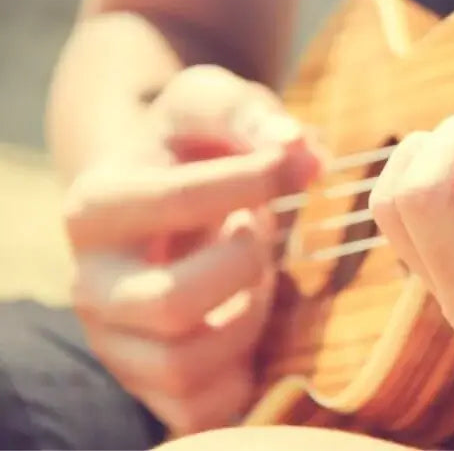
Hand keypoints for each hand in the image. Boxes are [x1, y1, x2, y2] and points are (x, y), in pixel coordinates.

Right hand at [64, 65, 322, 433]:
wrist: (168, 200)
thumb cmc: (194, 149)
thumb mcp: (212, 107)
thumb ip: (251, 115)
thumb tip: (303, 153)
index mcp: (94, 209)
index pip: (174, 202)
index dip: (250, 182)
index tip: (287, 166)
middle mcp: (89, 285)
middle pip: (169, 302)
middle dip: (243, 266)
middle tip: (260, 234)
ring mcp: (116, 344)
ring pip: (186, 364)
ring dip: (246, 318)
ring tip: (254, 276)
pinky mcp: (151, 386)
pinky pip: (203, 408)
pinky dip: (242, 371)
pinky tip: (247, 318)